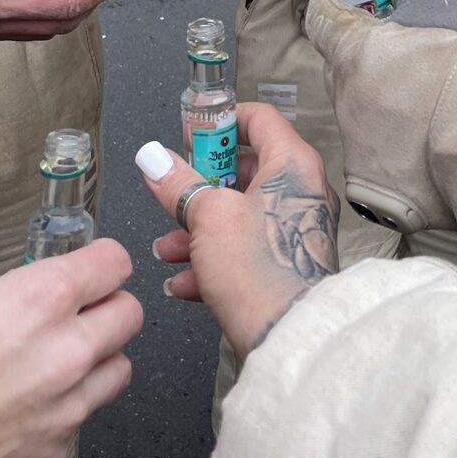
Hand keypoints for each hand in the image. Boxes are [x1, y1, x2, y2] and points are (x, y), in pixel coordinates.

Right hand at [0, 239, 141, 457]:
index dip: (102, 264)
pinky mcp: (55, 451)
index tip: (91, 269)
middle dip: (108, 310)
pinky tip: (27, 413)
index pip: (112, 263)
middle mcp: (67, 349)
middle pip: (130, 314)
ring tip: (60, 367)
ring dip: (98, 362)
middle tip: (80, 317)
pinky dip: (66, 410)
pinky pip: (82, 419)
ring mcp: (67, 405)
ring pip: (120, 369)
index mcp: (38, 299)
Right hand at [136, 103, 337, 364]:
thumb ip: (178, 184)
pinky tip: (184, 283)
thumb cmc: (262, 269)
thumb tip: (154, 158)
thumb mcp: (207, 216)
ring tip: (167, 249)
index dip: (221, 122)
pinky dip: (213, 264)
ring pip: (239, 217)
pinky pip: (244, 254)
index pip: (261, 119)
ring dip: (197, 231)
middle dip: (200, 188)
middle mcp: (301, 194)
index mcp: (292, 165)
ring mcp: (295, 232)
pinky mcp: (286, 268)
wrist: (289, 338)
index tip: (192, 134)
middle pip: (245, 172)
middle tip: (174, 194)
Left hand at [304, 0, 456, 237]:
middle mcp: (345, 97)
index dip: (335, 6)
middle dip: (363, 60)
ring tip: (428, 109)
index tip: (347, 5)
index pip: (321, 16)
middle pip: (340, 68)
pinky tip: (427, 146)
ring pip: (356, 112)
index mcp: (356, 50)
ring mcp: (354, 143)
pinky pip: (372, 156)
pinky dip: (393, 149)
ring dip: (381, 106)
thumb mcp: (447, 11)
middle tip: (407, 62)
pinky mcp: (369, 183)